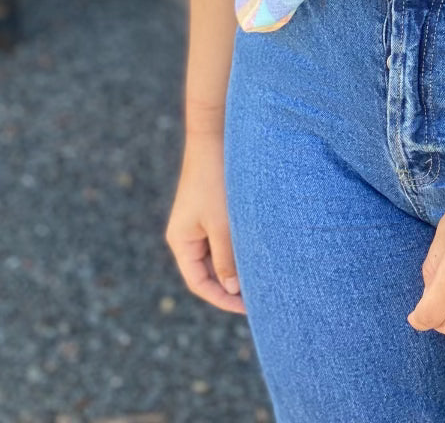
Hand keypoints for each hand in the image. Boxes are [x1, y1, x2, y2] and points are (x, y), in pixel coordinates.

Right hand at [165, 129, 245, 314]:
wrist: (215, 136)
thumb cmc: (215, 180)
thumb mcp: (223, 224)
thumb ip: (227, 259)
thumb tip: (232, 288)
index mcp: (181, 242)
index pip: (200, 284)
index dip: (222, 299)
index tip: (248, 307)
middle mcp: (187, 234)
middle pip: (208, 271)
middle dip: (232, 285)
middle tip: (261, 295)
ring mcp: (199, 220)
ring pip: (219, 253)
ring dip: (237, 264)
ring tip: (264, 275)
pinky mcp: (212, 208)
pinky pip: (224, 236)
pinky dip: (239, 246)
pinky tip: (259, 249)